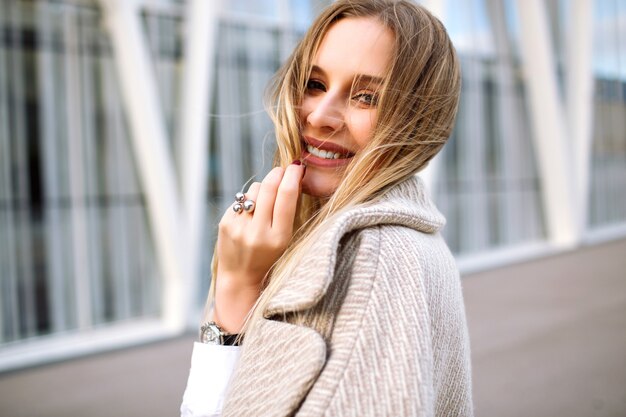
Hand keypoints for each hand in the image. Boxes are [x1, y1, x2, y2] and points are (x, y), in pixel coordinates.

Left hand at [213, 163, 304, 332]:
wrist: (239, 277)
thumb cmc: (268, 256)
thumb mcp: (285, 238)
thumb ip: (288, 210)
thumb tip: (293, 175)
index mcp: (278, 238)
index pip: (286, 197)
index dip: (292, 176)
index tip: (296, 166)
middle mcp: (258, 233)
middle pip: (269, 187)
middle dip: (278, 173)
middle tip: (283, 169)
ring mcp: (239, 228)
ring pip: (254, 190)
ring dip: (262, 189)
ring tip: (264, 202)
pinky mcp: (225, 223)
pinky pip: (241, 199)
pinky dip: (248, 201)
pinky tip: (250, 214)